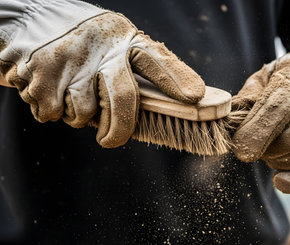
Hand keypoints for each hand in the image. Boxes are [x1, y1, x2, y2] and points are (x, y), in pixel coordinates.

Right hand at [0, 9, 204, 147]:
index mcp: (125, 38)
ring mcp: (70, 59)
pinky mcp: (39, 71)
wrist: (30, 17)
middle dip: (120, 128)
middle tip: (110, 140)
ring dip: (76, 114)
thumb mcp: (115, 42)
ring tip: (70, 92)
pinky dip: (49, 110)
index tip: (194, 97)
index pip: (156, 59)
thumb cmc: (85, 42)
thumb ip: (136, 69)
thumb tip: (176, 105)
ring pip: (83, 113)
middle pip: (123, 97)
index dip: (176, 79)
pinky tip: (48, 88)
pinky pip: (51, 113)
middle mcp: (101, 47)